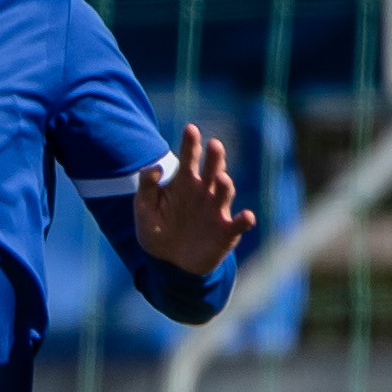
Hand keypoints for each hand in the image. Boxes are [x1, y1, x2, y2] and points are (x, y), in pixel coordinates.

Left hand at [136, 123, 259, 276]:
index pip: (189, 159)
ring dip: (226, 184)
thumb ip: (147, 188)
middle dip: (214, 158)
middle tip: (213, 144)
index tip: (190, 128)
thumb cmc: (158, 232)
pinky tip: (247, 216)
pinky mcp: (226, 232)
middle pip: (212, 170)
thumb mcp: (145, 210)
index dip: (191, 144)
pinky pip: (238, 224)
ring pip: (225, 193)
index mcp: (184, 185)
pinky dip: (244, 220)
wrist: (169, 264)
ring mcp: (217, 211)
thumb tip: (153, 167)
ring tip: (221, 177)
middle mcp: (204, 193)